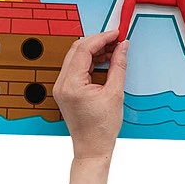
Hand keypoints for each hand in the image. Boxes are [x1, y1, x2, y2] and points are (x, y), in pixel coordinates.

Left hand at [53, 30, 128, 161]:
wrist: (92, 149)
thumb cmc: (101, 129)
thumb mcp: (115, 93)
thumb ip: (118, 65)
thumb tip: (123, 46)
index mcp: (71, 84)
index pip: (83, 50)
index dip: (101, 38)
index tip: (116, 34)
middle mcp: (62, 83)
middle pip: (77, 50)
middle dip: (98, 41)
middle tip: (117, 40)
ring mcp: (61, 86)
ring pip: (76, 57)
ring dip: (95, 50)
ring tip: (114, 50)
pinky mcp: (66, 89)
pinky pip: (77, 67)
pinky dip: (91, 60)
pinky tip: (105, 60)